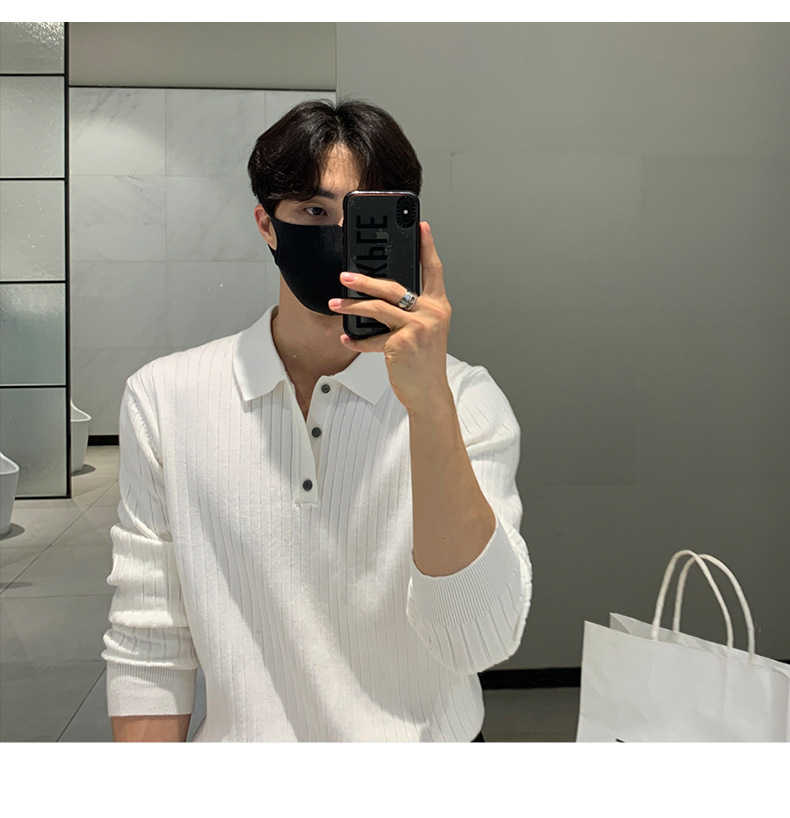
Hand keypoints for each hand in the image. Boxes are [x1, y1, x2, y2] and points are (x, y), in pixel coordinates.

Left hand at [328, 221, 451, 412]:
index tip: (421, 226)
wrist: (429, 393)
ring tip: (335, 302)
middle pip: (394, 287)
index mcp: (439, 306)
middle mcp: (432, 313)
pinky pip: (373, 337)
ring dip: (352, 305)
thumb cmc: (423, 362)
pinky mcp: (403, 343)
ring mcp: (419, 327)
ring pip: (378, 308)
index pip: (434, 270)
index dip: (428, 246)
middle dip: (365, 280)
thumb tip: (381, 296)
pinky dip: (357, 339)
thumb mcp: (426, 331)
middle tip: (345, 275)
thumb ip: (411, 311)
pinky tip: (347, 337)